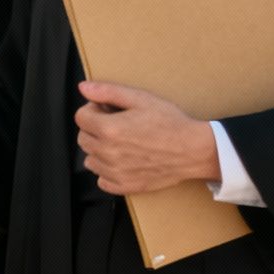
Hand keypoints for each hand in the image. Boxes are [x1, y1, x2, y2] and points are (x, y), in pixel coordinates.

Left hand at [73, 80, 220, 194]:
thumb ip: (108, 92)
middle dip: (95, 129)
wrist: (193, 150)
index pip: (80, 117)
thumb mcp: (140, 99)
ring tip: (122, 143)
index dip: (94, 110)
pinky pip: (101, 179)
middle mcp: (108, 152)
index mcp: (109, 129)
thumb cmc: (170, 123)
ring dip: (100, 150)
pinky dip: (108, 171)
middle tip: (117, 125)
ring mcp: (114, 172)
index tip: (108, 110)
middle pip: (83, 138)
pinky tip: (124, 160)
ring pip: (90, 159)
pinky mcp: (123, 186)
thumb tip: (84, 87)